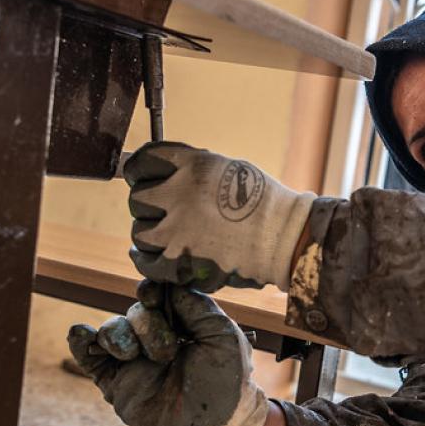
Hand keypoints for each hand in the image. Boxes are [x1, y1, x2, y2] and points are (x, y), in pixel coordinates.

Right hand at [67, 282, 269, 425]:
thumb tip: (171, 285)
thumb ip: (197, 306)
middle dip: (146, 326)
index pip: (156, 298)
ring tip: (134, 356)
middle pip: (135, 314)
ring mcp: (133, 361)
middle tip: (166, 352)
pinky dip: (80, 342)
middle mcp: (154, 340)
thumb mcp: (222, 335)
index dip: (150, 292)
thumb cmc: (228, 380)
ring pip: (111, 331)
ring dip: (120, 336)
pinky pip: (89, 358)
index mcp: (179, 325)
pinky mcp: (116, 383)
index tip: (151, 295)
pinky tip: (80, 333)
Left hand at [125, 142, 314, 290]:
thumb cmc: (264, 204)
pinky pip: (147, 262)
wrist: (286, 239)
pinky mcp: (182, 263)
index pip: (144, 162)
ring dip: (151, 234)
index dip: (141, 172)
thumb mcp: (229, 168)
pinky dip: (147, 260)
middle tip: (163, 213)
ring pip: (140, 232)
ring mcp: (179, 231)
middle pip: (138, 199)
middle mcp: (181, 195)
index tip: (144, 179)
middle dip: (148, 206)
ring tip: (166, 237)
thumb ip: (192, 170)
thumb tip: (161, 175)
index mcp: (194, 166)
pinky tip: (154, 256)